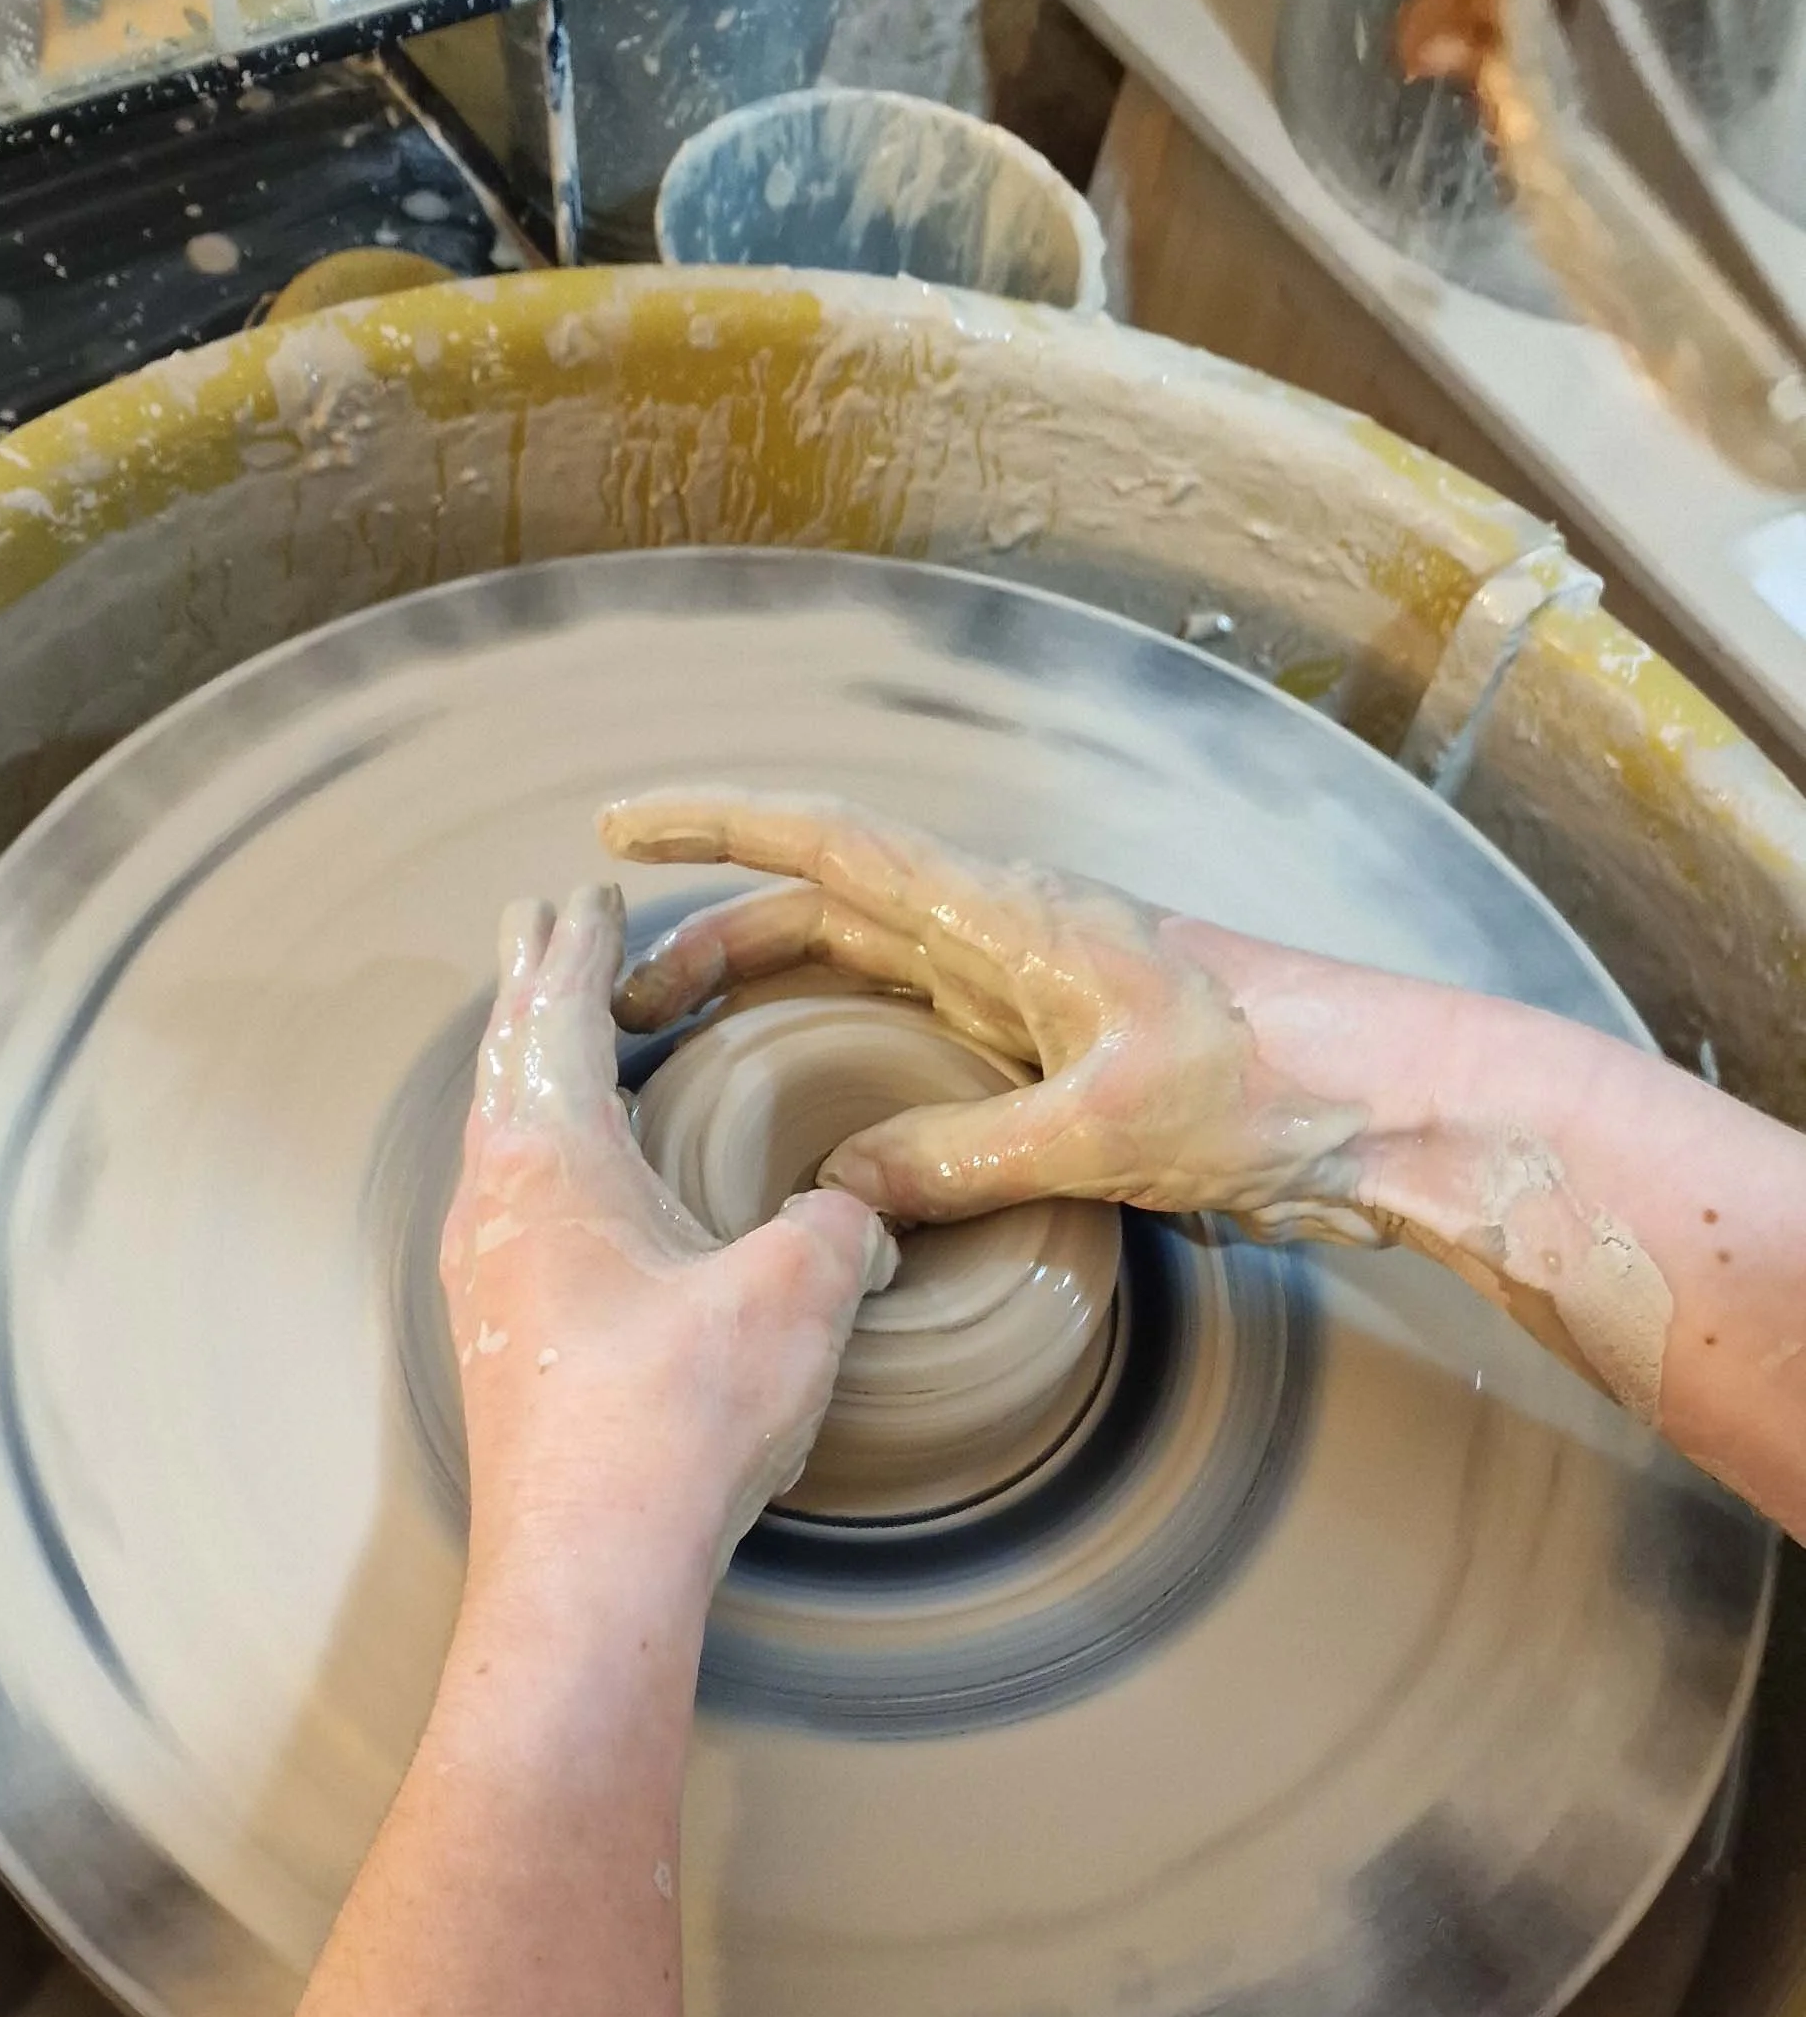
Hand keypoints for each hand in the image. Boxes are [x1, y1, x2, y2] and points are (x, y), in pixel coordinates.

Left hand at [440, 885, 896, 1591]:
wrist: (589, 1570)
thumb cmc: (671, 1422)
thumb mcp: (797, 1296)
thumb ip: (841, 1228)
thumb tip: (859, 1212)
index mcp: (551, 1157)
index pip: (560, 1015)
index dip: (582, 949)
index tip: (585, 897)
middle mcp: (496, 1205)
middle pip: (509, 1064)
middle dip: (533, 991)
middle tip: (540, 932)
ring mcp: (487, 1281)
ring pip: (500, 1140)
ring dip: (530, 1075)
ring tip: (551, 1043)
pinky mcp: (502, 1347)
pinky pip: (513, 1210)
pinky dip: (540, 1158)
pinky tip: (571, 1193)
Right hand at [600, 791, 1388, 1243]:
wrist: (1397, 1105)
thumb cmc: (1275, 1086)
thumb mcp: (1102, 1132)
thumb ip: (957, 1158)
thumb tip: (836, 1193)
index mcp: (1008, 914)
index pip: (827, 846)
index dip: (715, 826)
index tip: (618, 823)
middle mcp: (1009, 935)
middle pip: (827, 915)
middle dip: (715, 944)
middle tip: (623, 1001)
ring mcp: (1035, 992)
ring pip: (869, 978)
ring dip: (777, 1003)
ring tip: (692, 1057)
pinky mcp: (1066, 1054)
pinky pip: (928, 1041)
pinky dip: (854, 1063)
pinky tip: (825, 1122)